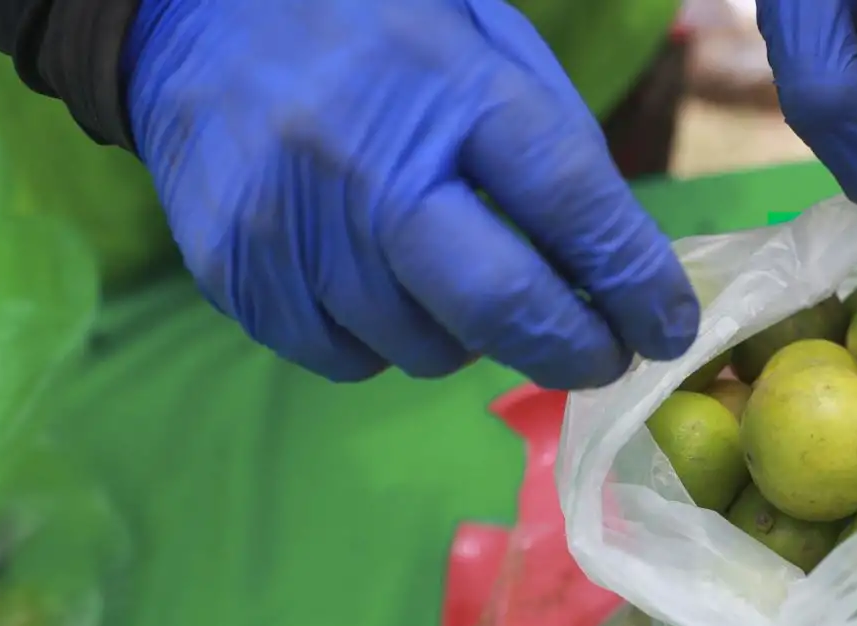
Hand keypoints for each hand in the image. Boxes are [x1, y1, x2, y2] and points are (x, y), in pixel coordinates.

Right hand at [121, 0, 699, 387]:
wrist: (186, 13)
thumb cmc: (369, 27)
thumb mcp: (480, 38)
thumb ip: (551, 142)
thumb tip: (619, 267)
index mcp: (447, 87)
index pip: (570, 204)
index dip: (634, 282)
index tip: (670, 328)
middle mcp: (367, 163)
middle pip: (501, 307)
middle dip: (574, 351)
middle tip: (603, 356)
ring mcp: (293, 229)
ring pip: (427, 351)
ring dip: (469, 337)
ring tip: (456, 278)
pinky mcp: (240, 277)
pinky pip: (350, 360)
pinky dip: (383, 341)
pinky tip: (376, 281)